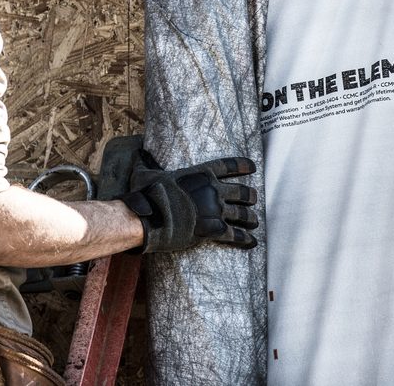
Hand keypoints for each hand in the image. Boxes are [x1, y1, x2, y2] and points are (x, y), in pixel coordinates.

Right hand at [119, 149, 258, 252]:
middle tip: (253, 199)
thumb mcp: (146, 174)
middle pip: (241, 191)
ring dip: (250, 218)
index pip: (228, 166)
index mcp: (200, 174)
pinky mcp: (213, 230)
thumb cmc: (147, 195)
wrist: (149, 218)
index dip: (242, 166)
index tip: (253, 167)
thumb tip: (138, 152)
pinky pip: (235, 235)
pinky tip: (252, 242)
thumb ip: (147, 163)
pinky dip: (245, 239)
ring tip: (255, 221)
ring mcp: (215, 210)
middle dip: (249, 196)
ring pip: (242, 214)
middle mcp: (212, 190)